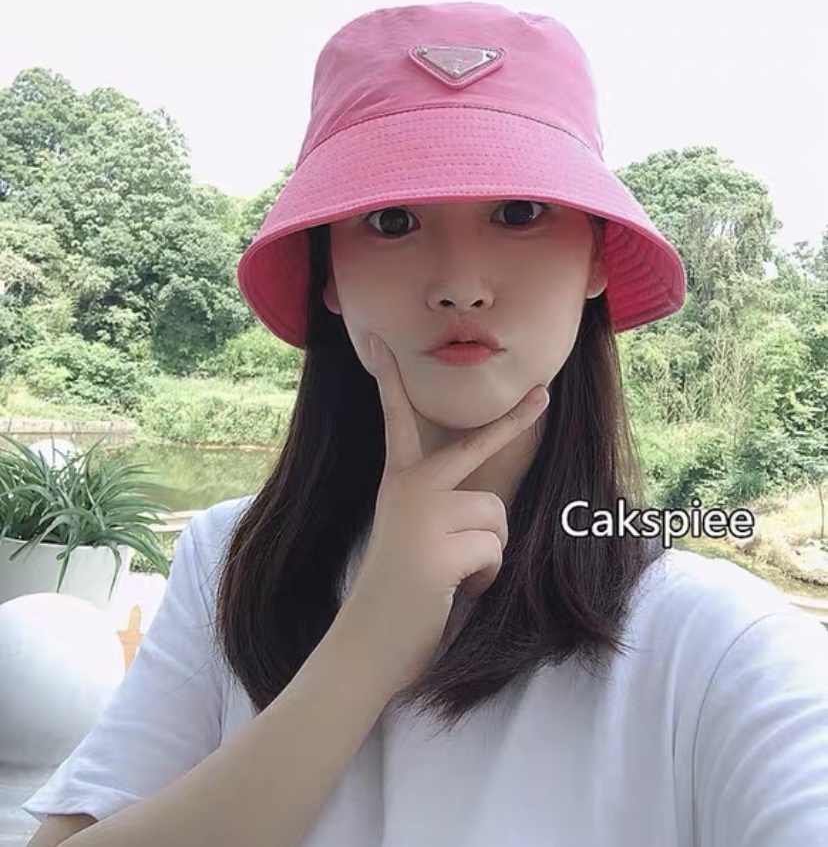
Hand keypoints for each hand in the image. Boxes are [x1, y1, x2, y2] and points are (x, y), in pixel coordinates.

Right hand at [339, 333, 548, 693]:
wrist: (367, 643)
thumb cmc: (398, 593)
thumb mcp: (414, 537)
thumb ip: (441, 509)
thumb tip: (489, 509)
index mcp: (398, 483)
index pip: (395, 420)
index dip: (388, 379)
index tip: (379, 342)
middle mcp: (408, 489)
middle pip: (476, 446)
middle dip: (514, 420)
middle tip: (545, 392)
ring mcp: (422, 515)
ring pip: (496, 516)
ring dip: (489, 553)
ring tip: (455, 576)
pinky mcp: (440, 547)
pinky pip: (494, 551)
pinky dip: (485, 578)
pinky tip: (453, 593)